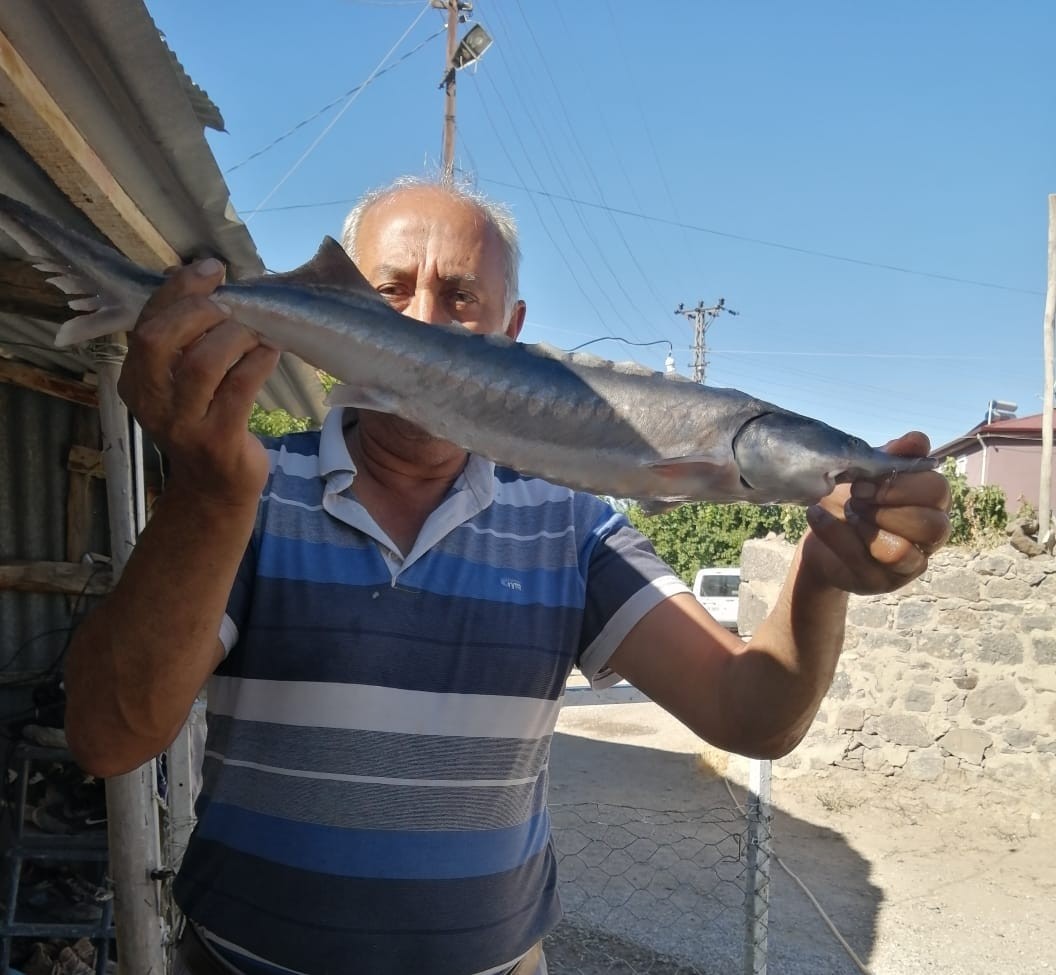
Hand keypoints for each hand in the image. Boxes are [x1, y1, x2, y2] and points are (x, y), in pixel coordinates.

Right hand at [118, 259, 279, 506]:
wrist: (213, 489)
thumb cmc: (203, 422)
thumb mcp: (181, 383)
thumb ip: (186, 340)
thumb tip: (208, 280)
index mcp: (134, 379)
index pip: (146, 321)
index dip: (178, 289)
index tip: (211, 269)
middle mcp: (150, 401)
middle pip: (161, 337)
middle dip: (201, 310)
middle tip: (234, 307)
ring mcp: (181, 423)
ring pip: (202, 362)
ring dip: (236, 336)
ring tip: (257, 332)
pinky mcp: (217, 441)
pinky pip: (239, 388)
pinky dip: (258, 361)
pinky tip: (270, 351)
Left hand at [801, 431, 950, 594]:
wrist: (820, 525)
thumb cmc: (853, 495)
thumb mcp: (869, 471)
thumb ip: (893, 457)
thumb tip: (917, 440)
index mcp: (932, 502)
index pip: (937, 491)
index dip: (899, 485)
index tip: (863, 482)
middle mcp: (930, 534)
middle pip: (931, 525)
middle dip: (884, 509)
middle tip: (855, 500)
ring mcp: (910, 562)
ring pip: (902, 552)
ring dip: (867, 529)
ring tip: (846, 514)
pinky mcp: (883, 581)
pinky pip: (865, 563)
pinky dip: (836, 536)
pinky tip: (817, 516)